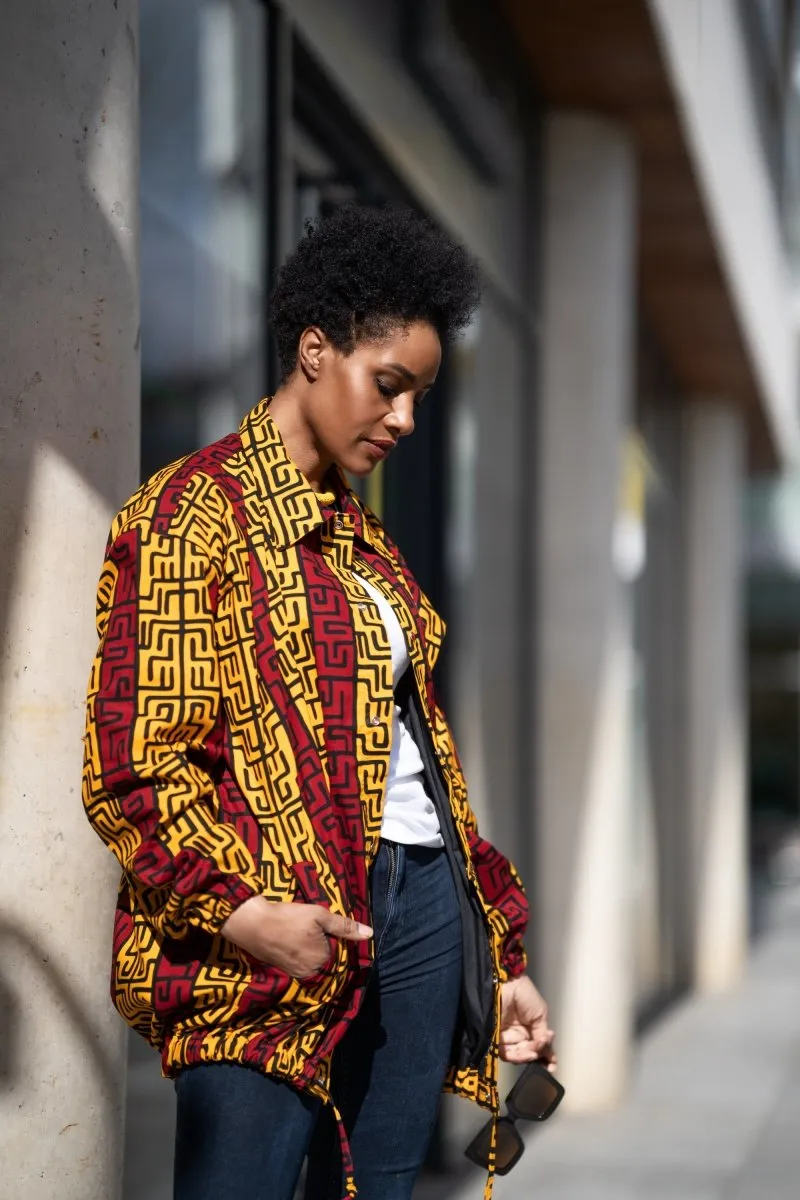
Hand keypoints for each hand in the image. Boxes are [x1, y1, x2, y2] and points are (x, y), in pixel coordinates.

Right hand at [221, 895, 371, 978]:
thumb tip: (370, 934)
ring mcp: (294, 974)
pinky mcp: (282, 970)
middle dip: (323, 945)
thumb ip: (345, 927)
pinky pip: (299, 963)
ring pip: (311, 961)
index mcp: (322, 962)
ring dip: (310, 949)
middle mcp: (310, 974)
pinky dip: (298, 953)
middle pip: (325, 958)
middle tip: (310, 928)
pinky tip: (292, 939)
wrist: (252, 924)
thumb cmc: (289, 918)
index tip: (326, 927)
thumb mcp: (320, 916)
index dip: (335, 938)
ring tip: (300, 932)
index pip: (339, 952)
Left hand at [499, 975, 556, 1069]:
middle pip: (529, 1055)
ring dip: (527, 1057)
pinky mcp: (496, 1037)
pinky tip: (526, 1051)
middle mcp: (519, 1036)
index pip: (538, 1048)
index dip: (546, 1058)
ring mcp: (508, 1037)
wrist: (507, 984)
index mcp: (531, 1029)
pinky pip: (505, 1053)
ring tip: (534, 1051)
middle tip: (540, 1050)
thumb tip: (546, 1051)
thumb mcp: (540, 1014)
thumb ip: (542, 1035)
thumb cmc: (525, 995)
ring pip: (518, 1056)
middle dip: (536, 1056)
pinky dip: (517, 1055)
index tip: (552, 1067)